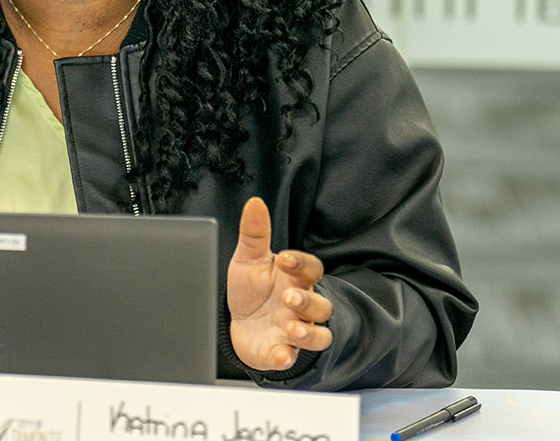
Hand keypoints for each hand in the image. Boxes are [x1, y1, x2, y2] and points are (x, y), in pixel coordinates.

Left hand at [226, 196, 332, 370]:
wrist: (238, 324)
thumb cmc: (251, 289)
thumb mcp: (248, 259)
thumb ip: (254, 233)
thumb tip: (254, 202)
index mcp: (294, 279)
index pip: (311, 269)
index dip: (302, 264)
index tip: (284, 259)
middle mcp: (300, 307)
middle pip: (320, 305)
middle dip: (306, 302)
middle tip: (288, 298)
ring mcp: (294, 331)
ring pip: (318, 335)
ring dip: (308, 333)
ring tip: (291, 328)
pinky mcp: (282, 352)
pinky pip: (292, 358)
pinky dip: (287, 357)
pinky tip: (280, 354)